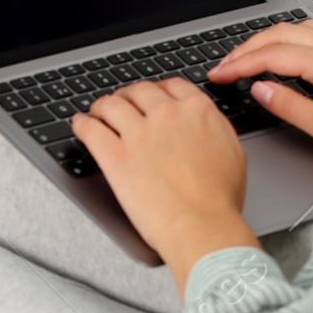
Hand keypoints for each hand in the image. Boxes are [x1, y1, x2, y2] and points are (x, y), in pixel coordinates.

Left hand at [71, 79, 257, 288]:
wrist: (202, 226)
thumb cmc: (219, 201)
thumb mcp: (232, 153)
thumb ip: (214, 130)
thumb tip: (206, 125)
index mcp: (198, 111)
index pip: (171, 85)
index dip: (157, 89)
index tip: (152, 96)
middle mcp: (167, 116)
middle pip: (139, 91)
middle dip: (129, 95)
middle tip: (124, 103)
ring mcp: (139, 134)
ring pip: (111, 105)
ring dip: (102, 106)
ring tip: (98, 112)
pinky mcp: (115, 156)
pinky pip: (90, 129)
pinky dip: (82, 124)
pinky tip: (81, 125)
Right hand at [209, 21, 312, 165]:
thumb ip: (290, 106)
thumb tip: (260, 89)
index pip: (270, 55)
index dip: (239, 64)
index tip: (218, 74)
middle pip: (280, 33)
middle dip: (247, 47)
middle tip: (225, 65)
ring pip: (299, 27)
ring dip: (269, 38)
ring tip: (250, 56)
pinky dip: (292, 37)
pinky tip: (288, 50)